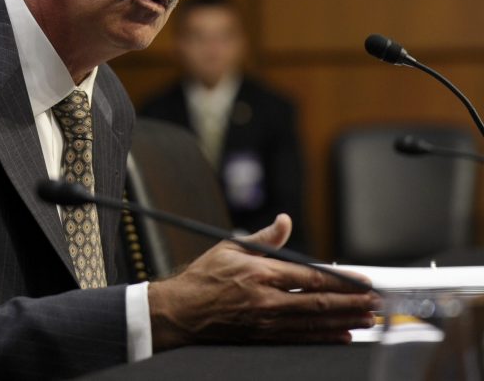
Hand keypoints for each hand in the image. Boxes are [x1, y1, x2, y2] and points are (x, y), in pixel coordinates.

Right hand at [147, 214, 377, 350]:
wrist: (181, 312)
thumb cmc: (203, 278)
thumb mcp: (230, 248)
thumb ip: (264, 238)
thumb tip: (285, 221)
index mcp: (261, 273)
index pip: (311, 277)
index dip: (341, 281)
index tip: (363, 280)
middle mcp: (267, 300)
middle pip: (320, 303)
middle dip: (353, 303)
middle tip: (378, 302)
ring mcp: (267, 322)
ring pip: (315, 323)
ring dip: (346, 321)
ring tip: (369, 318)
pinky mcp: (263, 337)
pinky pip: (301, 339)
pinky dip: (325, 338)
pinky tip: (343, 336)